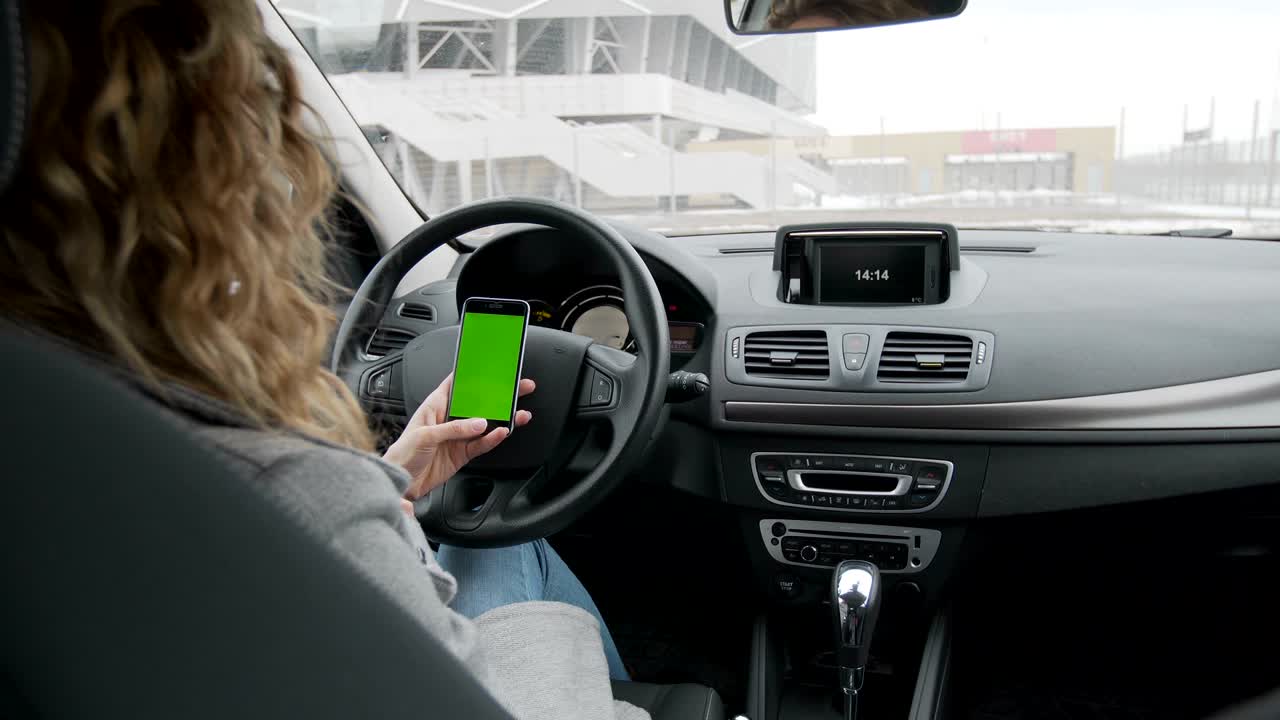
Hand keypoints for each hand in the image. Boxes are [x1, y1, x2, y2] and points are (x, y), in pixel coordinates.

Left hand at [383, 373, 534, 498]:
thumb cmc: (403, 453)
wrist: (401, 482)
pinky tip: (502, 432)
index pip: (456, 384)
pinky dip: (493, 439)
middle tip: (518, 388)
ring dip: (502, 419)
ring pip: (485, 424)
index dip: (472, 374)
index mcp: (435, 405)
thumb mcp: (426, 435)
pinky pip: (482, 444)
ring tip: (518, 414)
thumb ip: (453, 428)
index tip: (490, 367)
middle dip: (498, 396)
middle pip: (478, 404)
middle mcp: (449, 418)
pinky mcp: (463, 452)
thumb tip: (478, 423)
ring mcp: (458, 436)